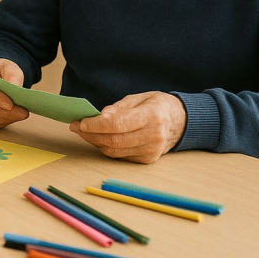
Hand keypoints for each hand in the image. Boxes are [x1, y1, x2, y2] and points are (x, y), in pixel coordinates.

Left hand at [69, 92, 186, 163]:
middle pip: (113, 140)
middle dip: (90, 135)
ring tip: (84, 132)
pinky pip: (121, 156)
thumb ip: (118, 108)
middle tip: (76, 127)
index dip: (95, 125)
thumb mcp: (139, 98)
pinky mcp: (148, 159)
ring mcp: (152, 150)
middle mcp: (153, 135)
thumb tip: (99, 117)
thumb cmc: (158, 105)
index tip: (80, 122)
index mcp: (151, 116)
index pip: (117, 125)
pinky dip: (107, 147)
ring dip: (95, 142)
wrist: (182, 121)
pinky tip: (100, 138)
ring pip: (115, 151)